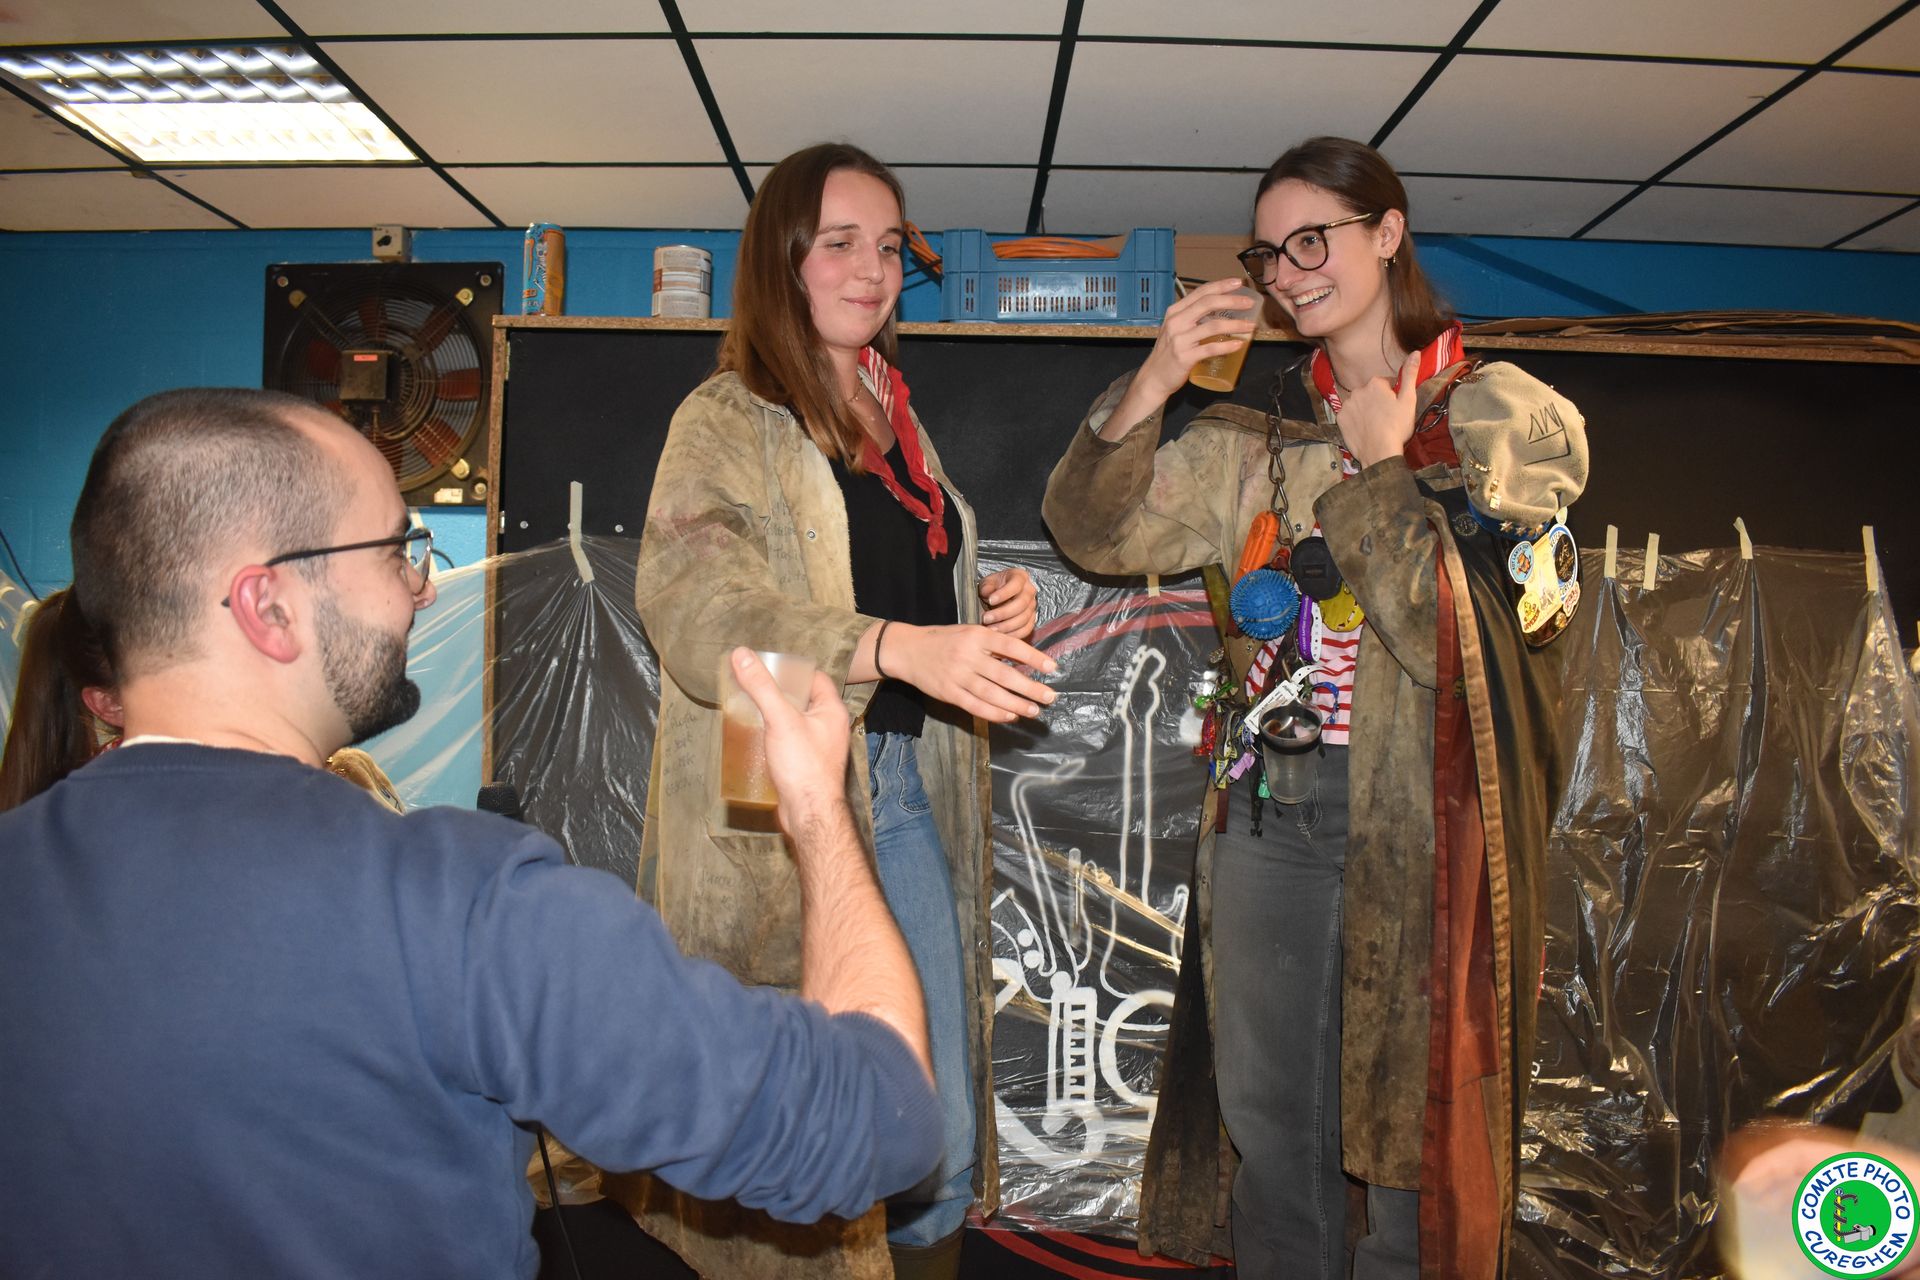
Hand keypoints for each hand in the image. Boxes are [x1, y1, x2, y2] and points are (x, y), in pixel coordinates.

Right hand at [730, 648, 851, 827]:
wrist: (809, 814)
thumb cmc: (803, 766)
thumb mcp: (780, 719)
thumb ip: (761, 687)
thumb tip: (742, 655)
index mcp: (831, 711)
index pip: (815, 678)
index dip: (793, 670)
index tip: (769, 666)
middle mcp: (829, 727)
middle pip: (803, 699)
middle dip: (779, 692)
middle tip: (753, 685)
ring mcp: (818, 747)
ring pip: (795, 722)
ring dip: (775, 715)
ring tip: (750, 707)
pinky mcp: (805, 765)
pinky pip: (789, 742)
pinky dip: (774, 736)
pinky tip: (755, 736)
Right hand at [887, 624, 1058, 723]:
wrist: (908, 650)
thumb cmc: (945, 640)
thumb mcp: (970, 632)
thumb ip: (994, 645)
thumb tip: (1024, 662)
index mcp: (977, 635)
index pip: (1011, 646)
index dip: (1033, 657)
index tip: (1052, 667)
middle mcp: (969, 655)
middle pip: (1004, 674)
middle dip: (1030, 687)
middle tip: (1049, 697)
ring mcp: (957, 675)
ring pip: (991, 693)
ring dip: (1015, 704)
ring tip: (1033, 710)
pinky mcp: (948, 693)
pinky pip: (975, 706)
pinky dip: (993, 713)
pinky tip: (1009, 716)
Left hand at [979, 567, 1037, 637]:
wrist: (996, 598)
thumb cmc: (993, 588)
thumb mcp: (987, 583)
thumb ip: (987, 586)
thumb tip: (988, 593)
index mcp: (1020, 577)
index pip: (1016, 584)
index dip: (1003, 594)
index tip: (990, 600)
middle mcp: (1029, 591)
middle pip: (1021, 604)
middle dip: (1002, 613)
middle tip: (986, 618)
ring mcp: (1032, 607)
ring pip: (1023, 619)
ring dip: (1005, 626)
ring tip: (990, 628)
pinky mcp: (1031, 621)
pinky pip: (1025, 630)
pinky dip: (1012, 634)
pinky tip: (1000, 634)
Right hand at [1132, 277, 1259, 405]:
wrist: (1154, 378)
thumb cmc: (1168, 353)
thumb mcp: (1176, 329)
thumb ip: (1192, 318)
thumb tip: (1220, 311)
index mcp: (1175, 312)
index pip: (1201, 292)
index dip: (1221, 285)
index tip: (1238, 282)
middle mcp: (1176, 322)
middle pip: (1208, 304)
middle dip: (1232, 301)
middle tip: (1249, 303)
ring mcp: (1180, 340)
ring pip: (1212, 326)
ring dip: (1235, 325)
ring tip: (1250, 326)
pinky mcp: (1185, 357)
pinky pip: (1210, 349)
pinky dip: (1226, 346)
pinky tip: (1238, 345)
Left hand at [1335, 349, 1420, 467]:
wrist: (1380, 452)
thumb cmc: (1397, 426)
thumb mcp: (1408, 399)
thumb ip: (1410, 374)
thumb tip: (1415, 352)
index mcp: (1375, 383)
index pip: (1386, 383)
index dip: (1393, 394)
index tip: (1396, 407)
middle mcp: (1357, 390)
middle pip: (1370, 392)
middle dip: (1377, 401)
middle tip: (1386, 417)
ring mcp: (1346, 405)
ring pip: (1359, 403)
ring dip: (1365, 409)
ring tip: (1375, 424)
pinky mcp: (1340, 419)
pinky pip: (1348, 415)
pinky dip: (1355, 420)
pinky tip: (1364, 429)